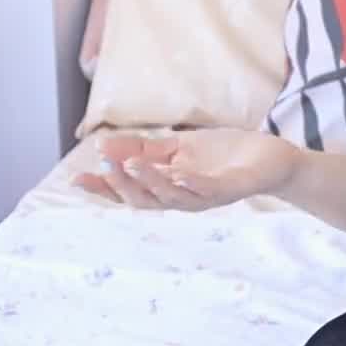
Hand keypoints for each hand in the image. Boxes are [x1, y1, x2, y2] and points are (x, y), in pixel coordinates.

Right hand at [73, 128, 304, 211]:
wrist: (270, 156)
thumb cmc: (223, 154)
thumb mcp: (177, 146)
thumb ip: (143, 148)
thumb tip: (100, 145)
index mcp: (167, 188)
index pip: (128, 192)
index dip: (102, 188)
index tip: (75, 178)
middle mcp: (183, 198)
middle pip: (144, 200)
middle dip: (122, 184)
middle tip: (104, 165)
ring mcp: (207, 196)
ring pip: (172, 197)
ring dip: (150, 181)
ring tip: (130, 163)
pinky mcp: (231, 189)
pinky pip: (207, 189)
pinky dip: (190, 183)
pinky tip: (177, 173)